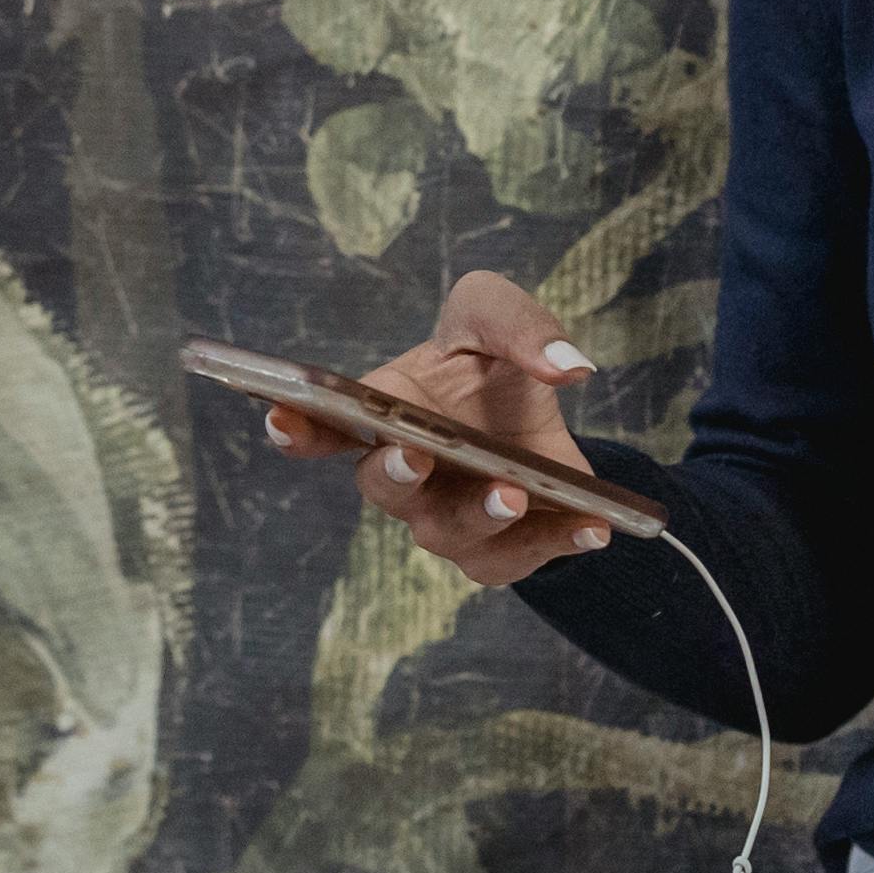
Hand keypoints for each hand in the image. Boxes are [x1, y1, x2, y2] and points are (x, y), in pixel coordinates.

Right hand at [262, 270, 618, 589]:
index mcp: (382, 412)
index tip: (279, 415)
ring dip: (480, 515)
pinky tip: (594, 524)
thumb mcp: (495, 314)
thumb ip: (518, 322)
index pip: (323, 426)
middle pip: (383, 488)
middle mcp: (404, 474)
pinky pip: (518, 558)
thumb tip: (565, 367)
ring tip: (514, 492)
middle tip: (414, 456)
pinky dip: (558, 542)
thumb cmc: (487, 364)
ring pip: (449, 533)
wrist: (536, 418)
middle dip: (394, 474)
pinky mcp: (497, 550)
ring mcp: (445, 518)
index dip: (295, 427)